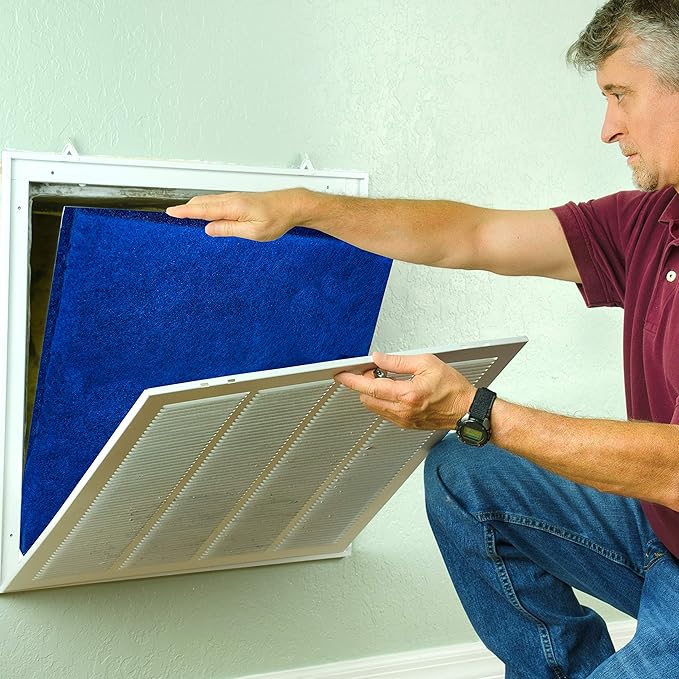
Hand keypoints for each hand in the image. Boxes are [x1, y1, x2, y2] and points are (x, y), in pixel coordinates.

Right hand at [165, 188, 304, 239]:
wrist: (292, 205)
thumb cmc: (277, 219)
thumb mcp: (253, 232)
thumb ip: (229, 229)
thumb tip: (209, 229)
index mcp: (233, 207)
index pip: (203, 209)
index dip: (185, 211)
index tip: (170, 212)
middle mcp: (232, 199)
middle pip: (202, 203)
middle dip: (186, 208)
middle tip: (172, 214)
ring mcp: (235, 198)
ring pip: (210, 201)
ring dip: (196, 206)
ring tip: (183, 212)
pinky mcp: (240, 200)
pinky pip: (218, 202)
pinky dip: (206, 205)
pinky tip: (205, 210)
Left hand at [335, 352, 475, 429]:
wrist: (467, 410)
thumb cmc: (453, 388)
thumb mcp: (427, 363)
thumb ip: (398, 361)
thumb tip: (379, 358)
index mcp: (406, 394)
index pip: (370, 387)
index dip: (352, 380)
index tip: (341, 374)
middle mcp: (402, 411)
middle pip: (367, 398)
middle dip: (365, 382)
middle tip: (373, 369)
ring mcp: (403, 420)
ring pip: (375, 406)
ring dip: (373, 392)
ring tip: (386, 378)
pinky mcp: (406, 424)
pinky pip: (385, 412)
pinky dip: (383, 400)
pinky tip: (394, 390)